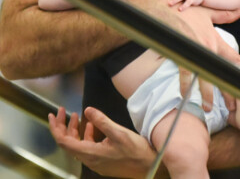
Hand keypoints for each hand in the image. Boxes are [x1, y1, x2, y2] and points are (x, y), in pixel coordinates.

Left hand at [49, 107, 167, 178]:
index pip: (64, 142)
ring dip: (75, 130)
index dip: (56, 128)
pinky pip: (87, 147)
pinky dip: (86, 135)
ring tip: (77, 115)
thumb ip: (102, 121)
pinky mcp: (102, 159)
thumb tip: (87, 110)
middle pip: (69, 143)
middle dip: (63, 126)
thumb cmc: (135, 151)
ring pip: (78, 144)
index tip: (53, 115)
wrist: (148, 166)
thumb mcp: (119, 133)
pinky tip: (92, 126)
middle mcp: (90, 159)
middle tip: (62, 112)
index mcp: (91, 154)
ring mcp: (96, 161)